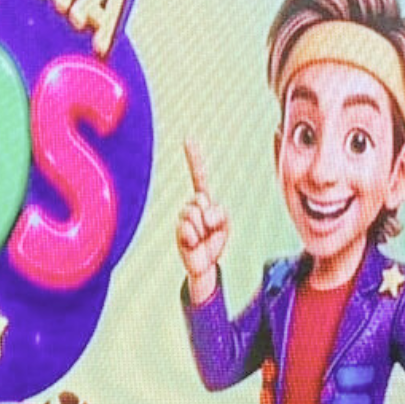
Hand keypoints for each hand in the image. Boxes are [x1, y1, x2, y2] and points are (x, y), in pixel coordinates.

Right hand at [177, 139, 229, 304]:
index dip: (194, 158)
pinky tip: (195, 243)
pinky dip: (194, 237)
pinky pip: (187, 227)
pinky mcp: (179, 232)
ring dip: (203, 229)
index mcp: (204, 200)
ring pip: (194, 214)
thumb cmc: (215, 242)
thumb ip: (219, 213)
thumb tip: (203, 214)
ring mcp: (184, 218)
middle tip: (210, 230)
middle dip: (210, 215)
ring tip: (203, 238)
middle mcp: (192, 206)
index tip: (187, 139)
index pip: (199, 176)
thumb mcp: (225, 223)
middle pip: (201, 199)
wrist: (204, 264)